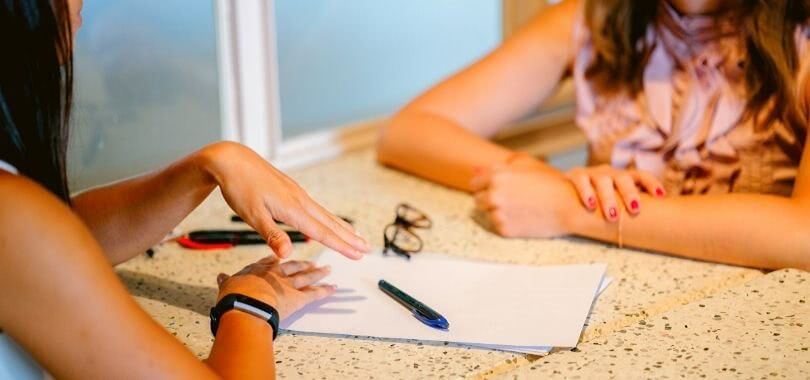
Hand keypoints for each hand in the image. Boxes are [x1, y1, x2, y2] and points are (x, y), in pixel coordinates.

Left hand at [197, 142, 369, 258]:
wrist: (231, 160)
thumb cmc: (239, 188)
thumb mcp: (252, 215)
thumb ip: (272, 235)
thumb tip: (287, 255)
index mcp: (292, 208)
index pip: (322, 232)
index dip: (341, 245)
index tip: (358, 254)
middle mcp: (300, 200)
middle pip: (330, 223)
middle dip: (349, 237)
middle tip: (368, 248)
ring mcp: (297, 194)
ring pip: (325, 214)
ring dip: (342, 227)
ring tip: (357, 236)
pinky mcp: (291, 190)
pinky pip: (316, 208)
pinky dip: (329, 218)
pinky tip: (329, 221)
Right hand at [216, 256, 334, 319]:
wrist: (246, 305)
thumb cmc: (234, 296)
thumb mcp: (227, 285)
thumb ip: (226, 281)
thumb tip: (220, 277)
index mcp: (258, 269)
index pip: (270, 262)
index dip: (277, 260)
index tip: (281, 258)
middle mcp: (276, 274)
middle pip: (293, 266)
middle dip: (302, 264)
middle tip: (311, 262)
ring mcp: (289, 284)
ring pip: (306, 276)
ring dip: (318, 273)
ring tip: (327, 270)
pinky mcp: (298, 298)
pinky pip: (315, 293)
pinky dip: (325, 291)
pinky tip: (333, 288)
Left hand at [470, 164, 576, 237]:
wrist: (569, 207)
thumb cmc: (549, 184)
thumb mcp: (523, 168)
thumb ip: (496, 169)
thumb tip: (473, 169)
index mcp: (497, 176)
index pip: (475, 183)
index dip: (485, 187)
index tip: (497, 190)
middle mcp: (494, 194)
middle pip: (478, 200)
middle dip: (489, 200)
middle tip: (511, 201)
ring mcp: (498, 212)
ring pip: (487, 214)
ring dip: (497, 212)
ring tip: (519, 209)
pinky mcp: (504, 229)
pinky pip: (497, 226)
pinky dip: (506, 223)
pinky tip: (522, 218)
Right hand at [565, 165, 664, 221]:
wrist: (568, 190)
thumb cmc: (599, 200)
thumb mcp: (616, 199)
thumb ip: (631, 205)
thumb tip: (657, 223)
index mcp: (623, 177)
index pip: (641, 175)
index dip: (652, 183)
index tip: (661, 195)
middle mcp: (610, 173)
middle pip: (623, 178)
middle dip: (630, 193)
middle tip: (635, 209)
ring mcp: (593, 173)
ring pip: (603, 180)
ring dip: (608, 198)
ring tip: (612, 216)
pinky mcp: (576, 175)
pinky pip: (582, 181)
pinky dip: (586, 192)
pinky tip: (591, 205)